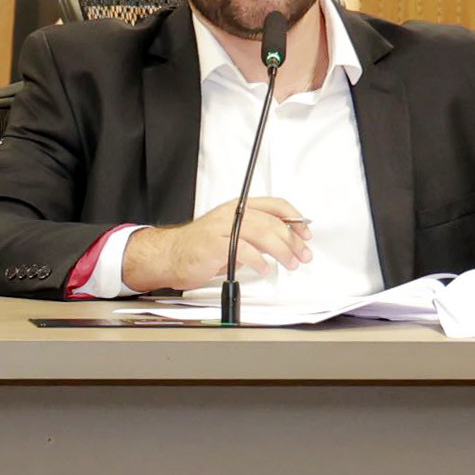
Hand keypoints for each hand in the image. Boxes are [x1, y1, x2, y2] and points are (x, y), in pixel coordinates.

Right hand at [122, 197, 310, 293]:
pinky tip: (264, 268)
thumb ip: (255, 235)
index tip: (305, 234)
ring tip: (290, 263)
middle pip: (272, 222)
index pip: (275, 205)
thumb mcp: (232, 235)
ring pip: (262, 234)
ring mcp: (222, 228)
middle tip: (303, 255)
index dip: (295, 218)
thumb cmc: (200, 247)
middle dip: (293, 240)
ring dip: (282, 251)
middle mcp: (232, 214)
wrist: (170, 255)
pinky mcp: (214, 245)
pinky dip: (258, 261)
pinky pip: (243, 250)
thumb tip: (283, 241)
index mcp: (238, 208)